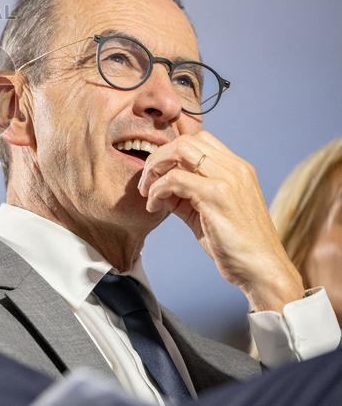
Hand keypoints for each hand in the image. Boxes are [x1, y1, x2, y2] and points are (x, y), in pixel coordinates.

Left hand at [138, 130, 303, 312]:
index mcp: (238, 169)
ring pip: (179, 151)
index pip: (200, 140)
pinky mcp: (218, 195)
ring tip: (147, 193)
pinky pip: (174, 179)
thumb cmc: (235, 245)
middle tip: (146, 183)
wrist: (262, 270)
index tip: (158, 175)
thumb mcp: (209, 211)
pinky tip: (154, 207)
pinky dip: (156, 191)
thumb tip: (157, 186)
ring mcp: (228, 179)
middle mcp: (236, 168)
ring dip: (155, 169)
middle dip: (158, 158)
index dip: (171, 153)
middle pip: (186, 141)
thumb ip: (186, 193)